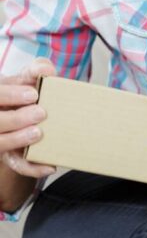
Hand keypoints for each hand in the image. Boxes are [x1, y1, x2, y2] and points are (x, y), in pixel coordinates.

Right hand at [0, 58, 56, 178]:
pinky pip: (18, 165)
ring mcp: (0, 138)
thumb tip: (46, 69)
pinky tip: (50, 165)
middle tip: (41, 113)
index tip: (34, 94)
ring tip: (38, 133)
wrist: (26, 110)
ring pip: (0, 144)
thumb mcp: (28, 77)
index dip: (10, 95)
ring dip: (17, 140)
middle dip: (15, 119)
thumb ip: (36, 70)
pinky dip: (32, 167)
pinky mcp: (10, 156)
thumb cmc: (25, 90)